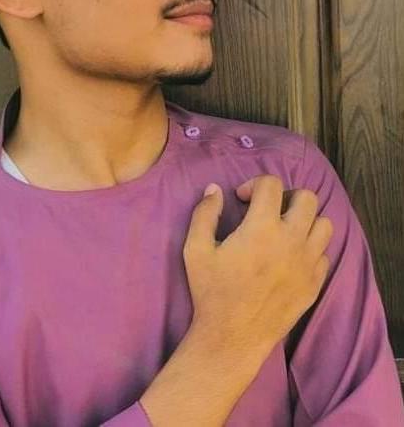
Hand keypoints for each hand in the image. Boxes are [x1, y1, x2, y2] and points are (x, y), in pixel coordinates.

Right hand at [183, 176, 332, 358]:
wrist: (233, 337)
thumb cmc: (211, 291)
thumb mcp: (195, 250)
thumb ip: (205, 213)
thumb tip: (215, 189)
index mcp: (262, 228)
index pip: (271, 184)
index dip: (254, 184)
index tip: (242, 199)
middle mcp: (292, 241)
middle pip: (307, 198)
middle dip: (286, 196)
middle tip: (269, 210)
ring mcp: (308, 263)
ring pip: (324, 224)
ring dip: (305, 220)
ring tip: (285, 230)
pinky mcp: (315, 283)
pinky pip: (324, 253)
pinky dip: (310, 248)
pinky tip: (290, 256)